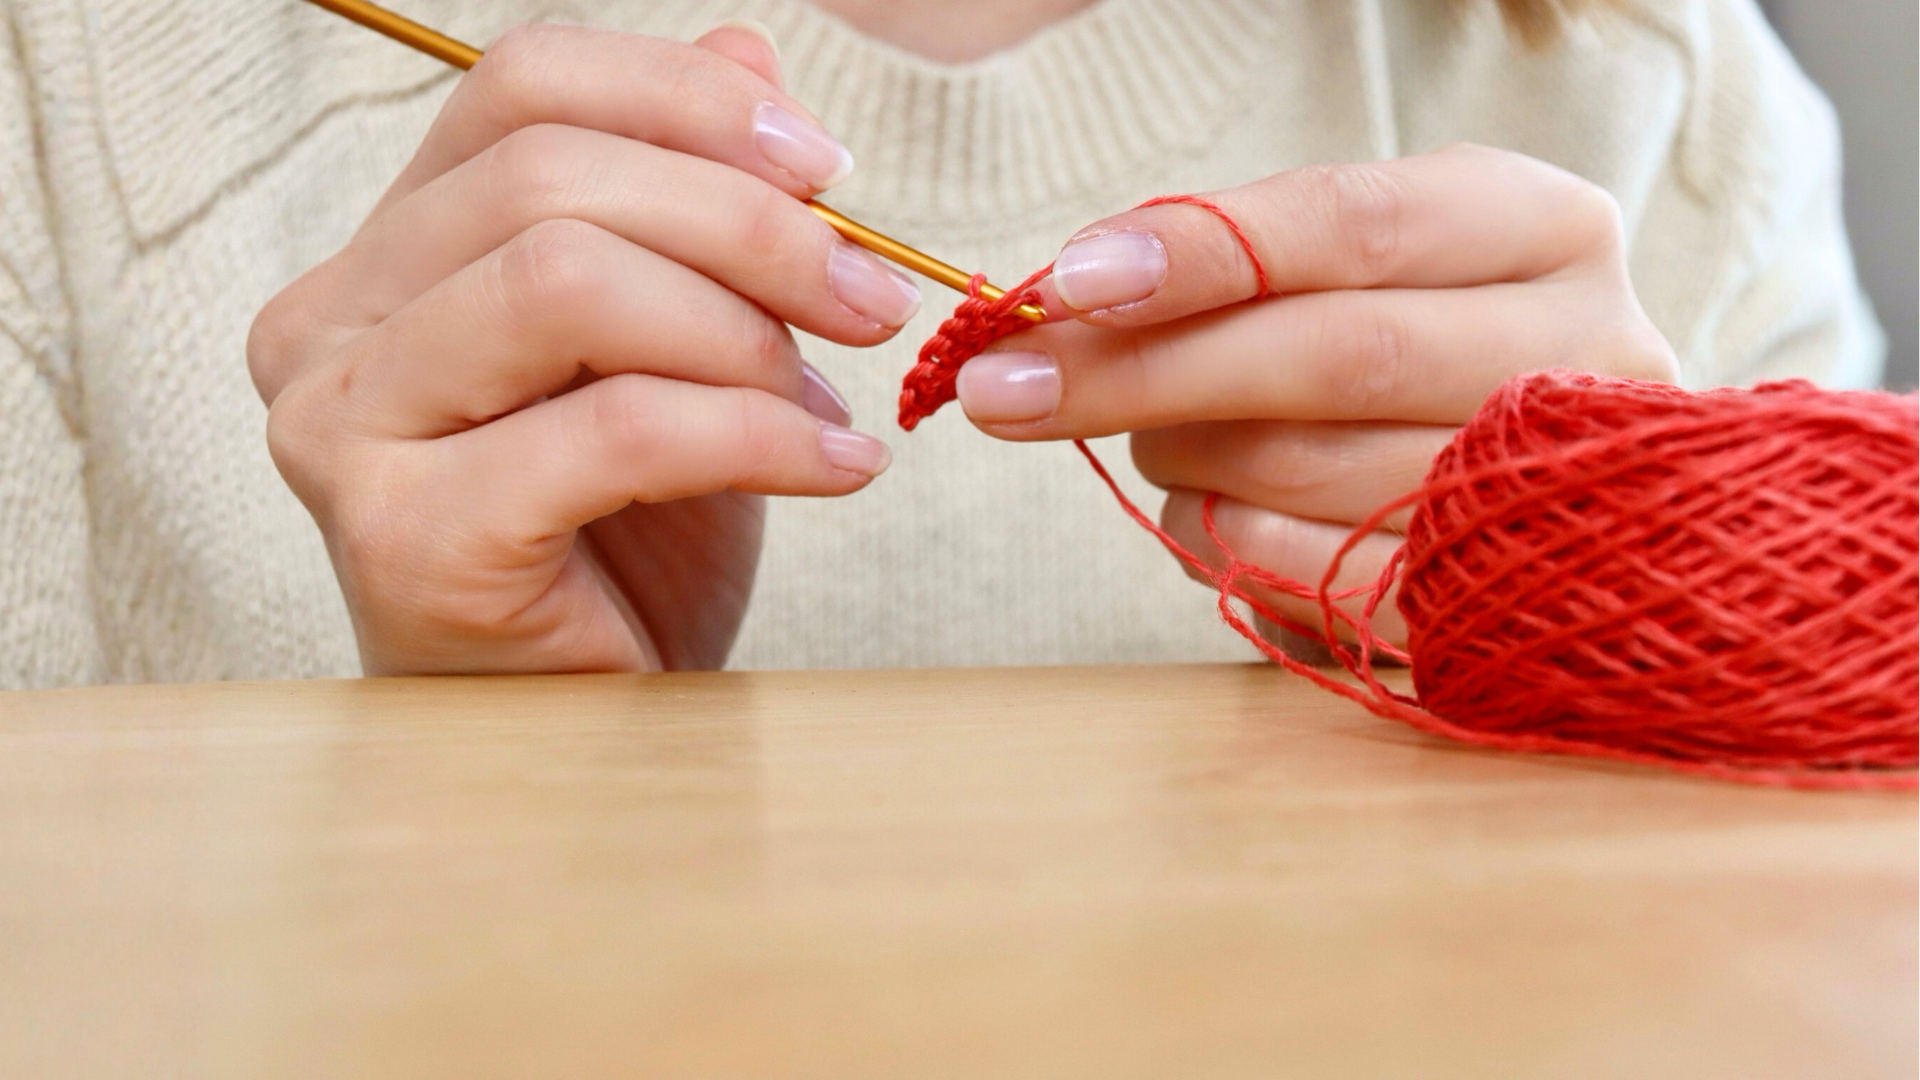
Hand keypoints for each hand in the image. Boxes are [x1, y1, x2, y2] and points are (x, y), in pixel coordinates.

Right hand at [250, 24, 921, 674]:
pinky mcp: (406, 539)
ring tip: (834, 398)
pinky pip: (617, 426)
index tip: (826, 169)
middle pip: (550, 177)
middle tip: (871, 298)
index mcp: (387, 256)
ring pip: (568, 282)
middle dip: (751, 228)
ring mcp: (344, 432)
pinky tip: (836, 469)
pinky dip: (758, 434)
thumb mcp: (678, 348)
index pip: (519, 89)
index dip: (686, 100)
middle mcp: (329, 327)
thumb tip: (750, 55)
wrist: (586, 732)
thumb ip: (689, 198)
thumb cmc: (626, 543)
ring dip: (746, 331)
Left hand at [957, 145, 1676, 644]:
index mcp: (1546, 227)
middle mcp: (1585, 349)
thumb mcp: (1348, 272)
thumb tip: (1066, 296)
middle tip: (1004, 387)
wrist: (1539, 496)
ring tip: (1157, 441)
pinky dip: (1223, 543)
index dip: (1203, 250)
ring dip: (1184, 458)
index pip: (1356, 222)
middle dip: (1143, 370)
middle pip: (1334, 351)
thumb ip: (1234, 265)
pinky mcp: (1501, 606)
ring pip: (1310, 468)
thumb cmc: (1409, 351)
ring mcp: (1552, 491)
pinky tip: (1205, 514)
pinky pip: (1320, 580)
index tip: (1070, 280)